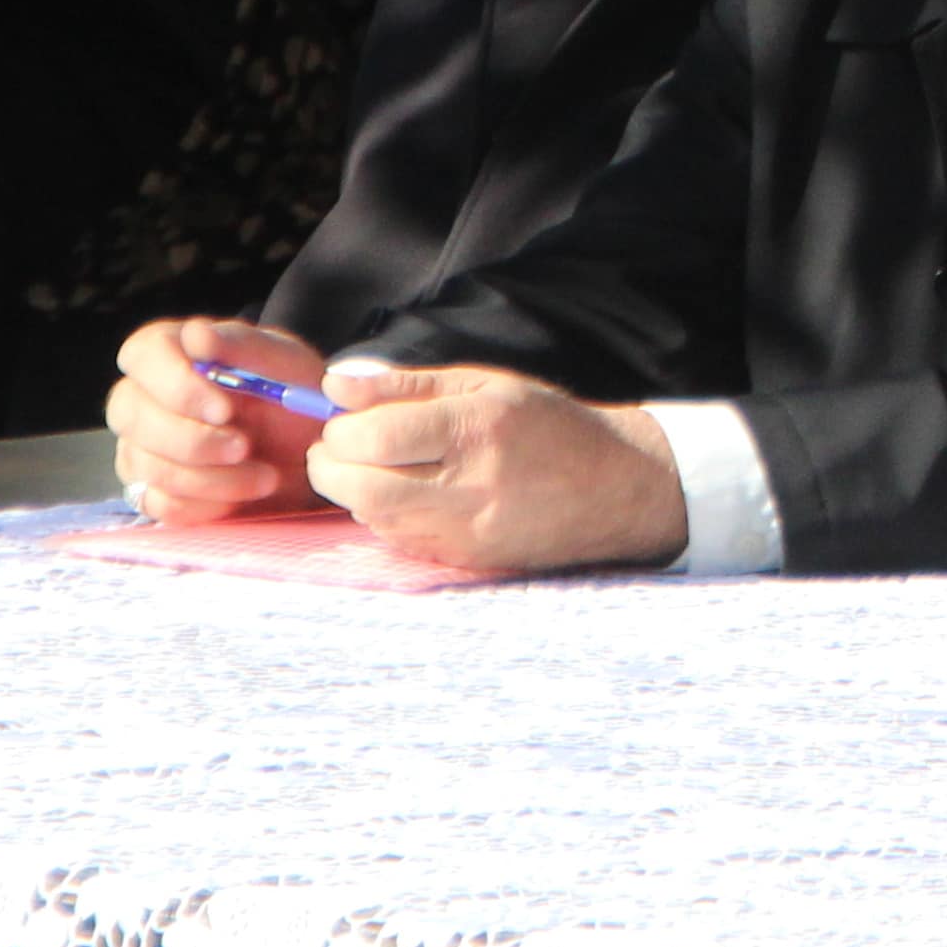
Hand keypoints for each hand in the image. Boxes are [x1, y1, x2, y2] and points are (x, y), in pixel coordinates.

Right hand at [107, 315, 335, 522]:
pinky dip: (209, 504)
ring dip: (213, 478)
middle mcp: (142, 397)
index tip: (225, 409)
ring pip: (149, 466)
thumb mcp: (282, 364)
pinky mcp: (151, 492)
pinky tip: (243, 491)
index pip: (142, 356)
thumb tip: (196, 335)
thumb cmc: (289, 395)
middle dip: (193, 439)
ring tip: (265, 474)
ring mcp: (140, 448)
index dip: (177, 385)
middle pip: (131, 415)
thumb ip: (240, 346)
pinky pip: (161, 505)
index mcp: (168, 351)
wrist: (308, 452)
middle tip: (245, 447)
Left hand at [307, 361, 689, 573]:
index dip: (341, 429)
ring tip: (375, 465)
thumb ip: (405, 385)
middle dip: (332, 465)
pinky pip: (398, 539)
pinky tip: (404, 492)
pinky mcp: (465, 561)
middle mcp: (469, 487)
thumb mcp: (483, 384)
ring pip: (373, 517)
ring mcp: (466, 533)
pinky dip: (384, 515)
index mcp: (475, 430)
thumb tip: (333, 385)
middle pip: (361, 487)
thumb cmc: (547, 426)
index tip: (343, 418)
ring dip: (355, 490)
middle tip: (339, 446)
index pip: (375, 437)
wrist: (614, 489)